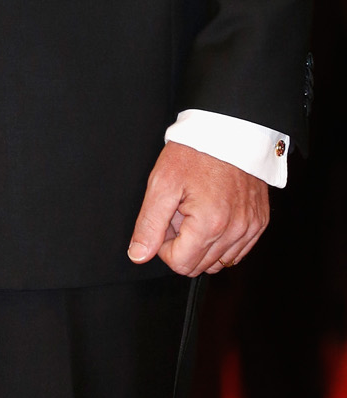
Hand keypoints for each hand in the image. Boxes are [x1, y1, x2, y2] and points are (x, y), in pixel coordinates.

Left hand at [128, 143, 268, 275]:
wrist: (228, 131)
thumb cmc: (194, 152)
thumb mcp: (162, 183)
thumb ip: (149, 224)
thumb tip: (138, 255)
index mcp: (210, 225)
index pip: (180, 264)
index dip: (164, 245)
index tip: (166, 221)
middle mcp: (235, 231)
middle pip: (199, 266)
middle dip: (183, 244)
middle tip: (180, 212)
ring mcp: (250, 228)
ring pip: (219, 262)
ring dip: (202, 243)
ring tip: (197, 210)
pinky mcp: (259, 222)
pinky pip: (237, 250)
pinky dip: (222, 240)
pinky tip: (213, 215)